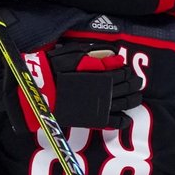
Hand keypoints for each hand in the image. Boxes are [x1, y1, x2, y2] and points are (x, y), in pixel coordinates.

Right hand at [0, 42, 143, 131]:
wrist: (36, 92)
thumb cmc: (52, 70)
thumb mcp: (71, 54)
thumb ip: (93, 52)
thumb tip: (113, 52)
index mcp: (98, 74)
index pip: (122, 73)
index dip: (128, 72)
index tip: (130, 70)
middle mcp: (101, 91)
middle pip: (126, 88)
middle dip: (134, 84)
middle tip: (138, 83)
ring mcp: (97, 106)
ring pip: (123, 104)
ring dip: (133, 100)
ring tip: (136, 98)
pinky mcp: (91, 119)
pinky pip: (111, 122)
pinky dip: (122, 121)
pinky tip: (126, 119)